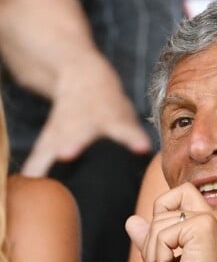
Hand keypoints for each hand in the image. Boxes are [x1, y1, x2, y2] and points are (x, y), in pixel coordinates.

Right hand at [22, 58, 150, 175]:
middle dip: (73, 143)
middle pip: (79, 133)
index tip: (142, 147)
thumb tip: (145, 153)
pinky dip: (33, 170)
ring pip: (52, 143)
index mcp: (112, 117)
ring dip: (44, 159)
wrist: (80, 76)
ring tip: (36, 175)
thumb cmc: (108, 104)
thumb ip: (134, 136)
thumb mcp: (125, 115)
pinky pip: (39, 156)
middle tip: (66, 153)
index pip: (124, 128)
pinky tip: (27, 185)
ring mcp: (63, 128)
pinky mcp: (48, 137)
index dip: (134, 138)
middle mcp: (85, 121)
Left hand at [126, 183, 216, 261]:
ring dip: (154, 256)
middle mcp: (212, 216)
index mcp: (209, 221)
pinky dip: (160, 261)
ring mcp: (208, 219)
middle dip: (152, 238)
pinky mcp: (202, 227)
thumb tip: (132, 221)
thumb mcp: (166, 261)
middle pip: (164, 205)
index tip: (166, 244)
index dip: (163, 210)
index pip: (181, 192)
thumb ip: (151, 239)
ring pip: (158, 225)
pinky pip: (163, 237)